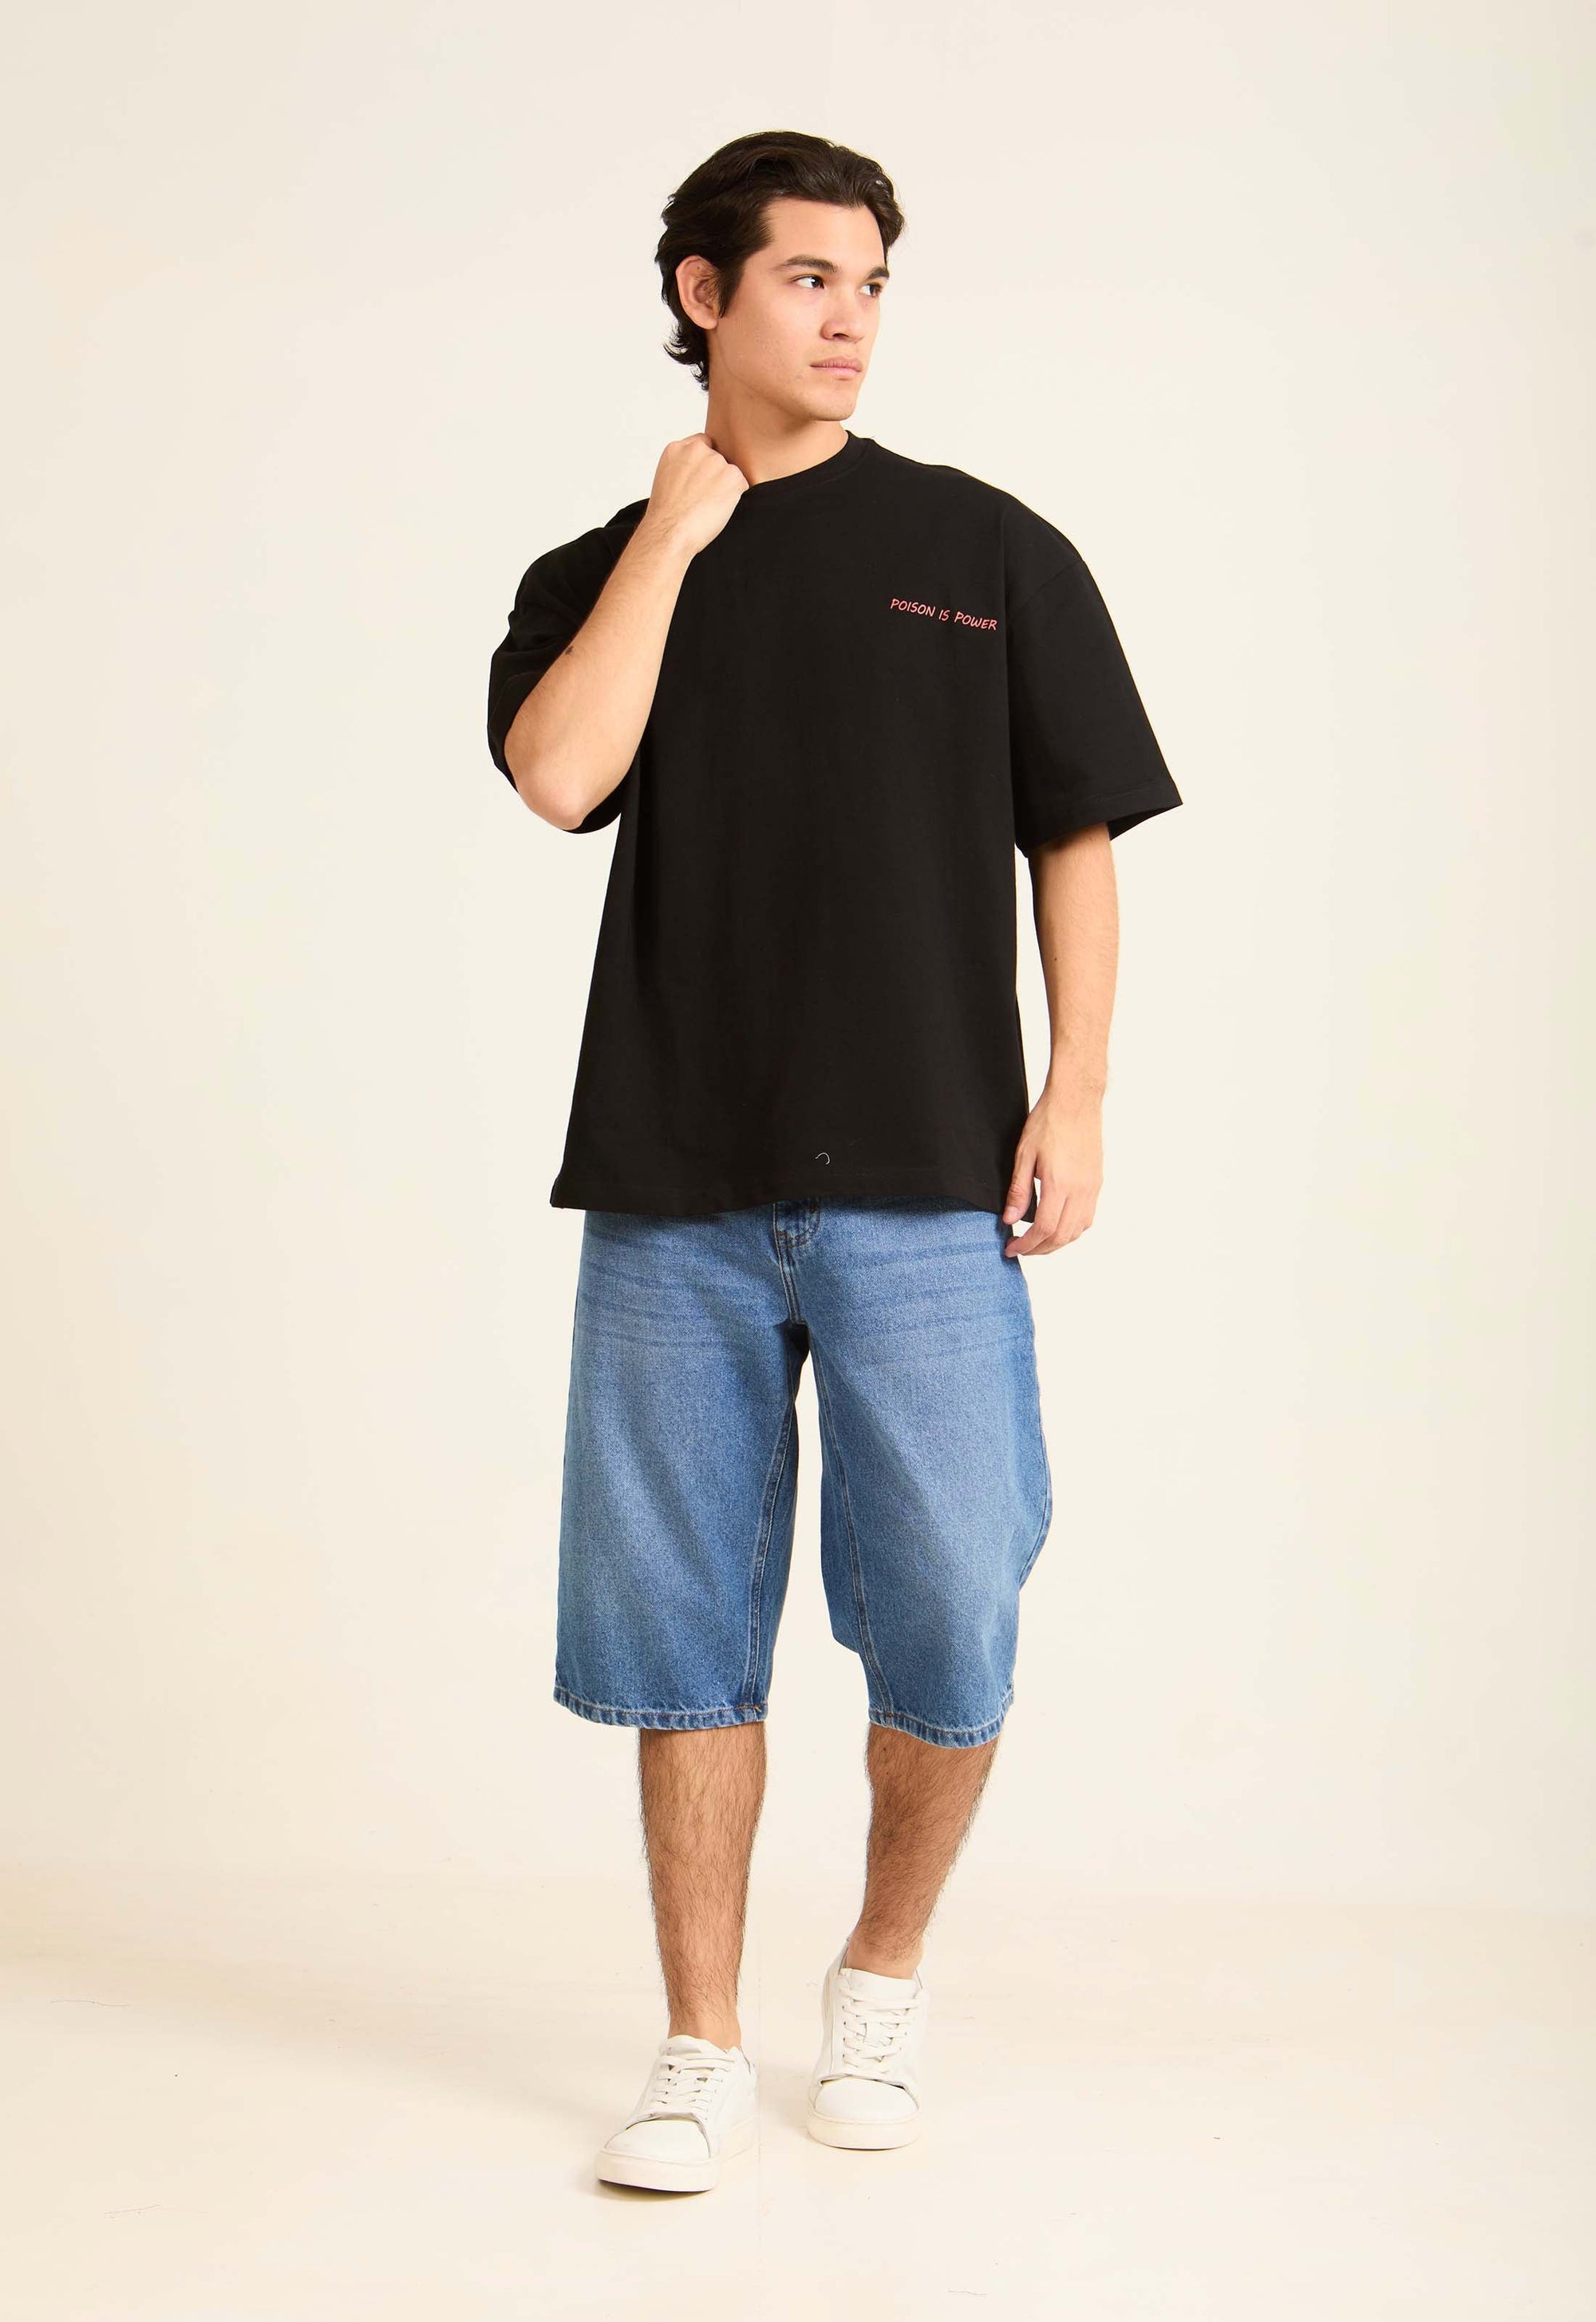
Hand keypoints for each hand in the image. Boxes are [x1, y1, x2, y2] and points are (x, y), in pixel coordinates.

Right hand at [638, 432, 748, 558]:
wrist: (669, 531)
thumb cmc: (666, 516)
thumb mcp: (666, 480)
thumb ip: (684, 467)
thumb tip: (700, 473)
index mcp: (677, 448)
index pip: (702, 445)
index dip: (704, 464)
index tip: (700, 481)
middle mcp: (697, 450)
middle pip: (718, 459)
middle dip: (715, 477)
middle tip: (701, 500)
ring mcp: (715, 461)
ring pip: (729, 473)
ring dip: (724, 488)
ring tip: (706, 506)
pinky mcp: (732, 475)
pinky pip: (741, 485)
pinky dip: (734, 498)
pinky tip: (717, 509)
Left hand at [1000, 1083, 1103, 1257]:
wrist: (1076, 1100)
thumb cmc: (1049, 1121)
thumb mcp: (1024, 1154)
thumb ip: (1019, 1191)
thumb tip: (1010, 1219)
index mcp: (1059, 1183)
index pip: (1044, 1228)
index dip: (1026, 1245)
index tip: (1011, 1248)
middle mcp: (1080, 1190)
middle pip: (1062, 1235)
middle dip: (1039, 1249)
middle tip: (1020, 1249)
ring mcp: (1092, 1187)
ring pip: (1078, 1230)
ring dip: (1056, 1242)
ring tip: (1036, 1242)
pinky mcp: (1097, 1182)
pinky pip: (1087, 1217)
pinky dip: (1072, 1230)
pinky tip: (1057, 1226)